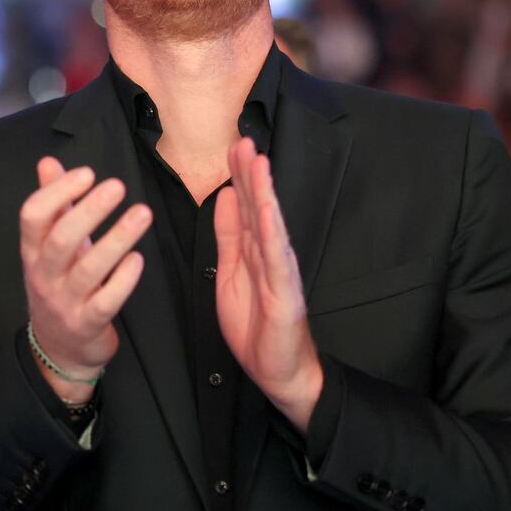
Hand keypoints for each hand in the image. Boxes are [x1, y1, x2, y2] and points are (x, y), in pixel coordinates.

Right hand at [20, 156, 150, 400]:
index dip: (57, 192)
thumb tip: (48, 162)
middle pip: (60, 239)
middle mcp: (43, 275)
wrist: (60, 348)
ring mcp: (64, 302)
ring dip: (117, 239)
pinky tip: (138, 258)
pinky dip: (123, 279)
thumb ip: (52, 204)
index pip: (32, 216)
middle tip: (117, 186)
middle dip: (89, 210)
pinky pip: (106, 301)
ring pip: (88, 269)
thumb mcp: (50, 246)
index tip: (87, 173)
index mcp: (32, 252)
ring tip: (142, 214)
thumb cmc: (60, 285)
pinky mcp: (87, 324)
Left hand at [213, 138, 323, 432]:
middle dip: (251, 174)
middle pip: (259, 208)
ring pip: (270, 226)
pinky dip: (273, 233)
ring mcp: (280, 272)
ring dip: (264, 194)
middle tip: (244, 140)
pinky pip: (277, 260)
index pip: (246, 206)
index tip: (234, 145)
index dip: (240, 176)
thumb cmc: (255, 324)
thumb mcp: (230, 272)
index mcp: (254, 249)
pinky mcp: (286, 293)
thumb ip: (228, 235)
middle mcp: (270, 254)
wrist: (277, 370)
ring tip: (258, 164)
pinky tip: (268, 211)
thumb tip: (224, 196)